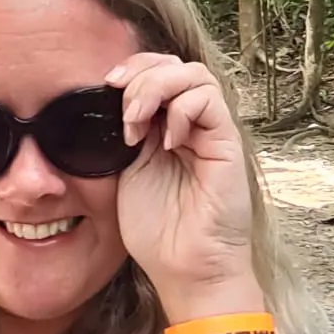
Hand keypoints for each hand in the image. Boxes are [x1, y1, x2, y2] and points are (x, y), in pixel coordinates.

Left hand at [107, 53, 258, 316]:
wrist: (185, 269)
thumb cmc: (158, 230)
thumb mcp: (126, 172)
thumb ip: (125, 134)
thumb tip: (109, 100)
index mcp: (166, 128)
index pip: (157, 72)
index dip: (132, 68)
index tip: (106, 86)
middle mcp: (192, 124)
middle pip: (175, 64)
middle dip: (141, 72)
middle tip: (120, 100)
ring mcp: (211, 132)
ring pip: (195, 74)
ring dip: (157, 88)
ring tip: (137, 123)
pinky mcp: (228, 144)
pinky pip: (209, 100)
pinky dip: (182, 109)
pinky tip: (167, 142)